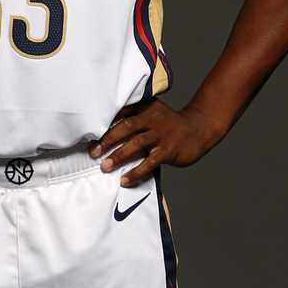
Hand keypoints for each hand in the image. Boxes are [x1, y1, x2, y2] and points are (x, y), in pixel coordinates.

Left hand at [88, 100, 224, 185]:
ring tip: (104, 167)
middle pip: (126, 126)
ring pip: (136, 143)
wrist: (199, 128)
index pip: (122, 112)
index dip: (104, 122)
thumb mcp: (153, 113)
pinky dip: (136, 171)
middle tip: (93, 152)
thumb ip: (134, 117)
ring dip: (119, 156)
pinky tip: (124, 180)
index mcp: (145, 108)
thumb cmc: (169, 124)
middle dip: (107, 139)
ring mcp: (161, 134)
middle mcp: (152, 118)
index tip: (89, 133)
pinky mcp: (168, 150)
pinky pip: (150, 162)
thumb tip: (107, 133)